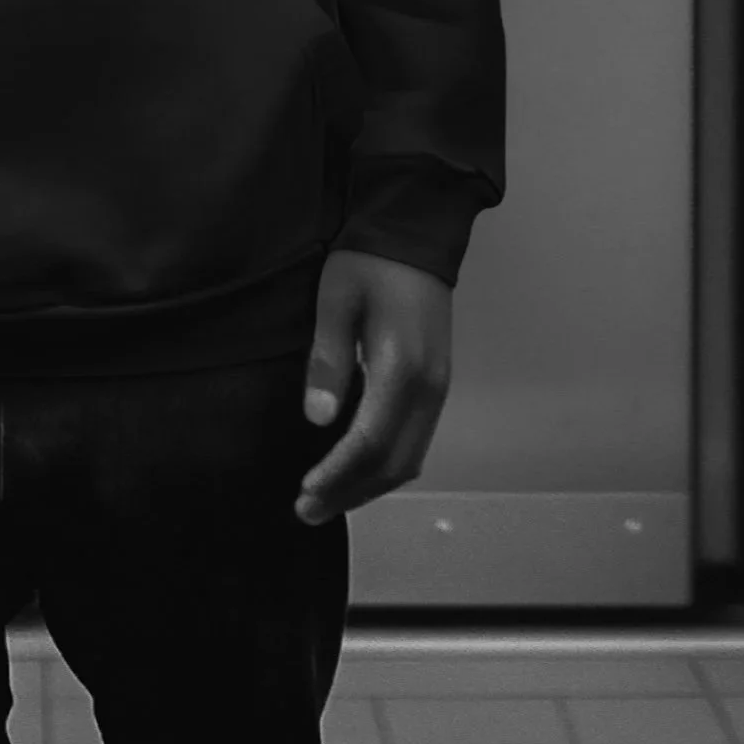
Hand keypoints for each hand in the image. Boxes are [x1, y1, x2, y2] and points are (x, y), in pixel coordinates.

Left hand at [294, 247, 452, 523]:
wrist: (416, 233)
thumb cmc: (371, 261)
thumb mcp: (335, 301)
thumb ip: (327, 361)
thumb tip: (318, 420)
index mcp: (403, 368)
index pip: (370, 442)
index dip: (337, 474)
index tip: (305, 493)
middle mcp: (429, 387)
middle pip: (395, 462)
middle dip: (351, 492)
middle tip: (309, 510)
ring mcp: (438, 387)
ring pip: (409, 457)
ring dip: (369, 484)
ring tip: (329, 498)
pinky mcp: (436, 383)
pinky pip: (415, 439)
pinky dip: (386, 463)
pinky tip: (356, 468)